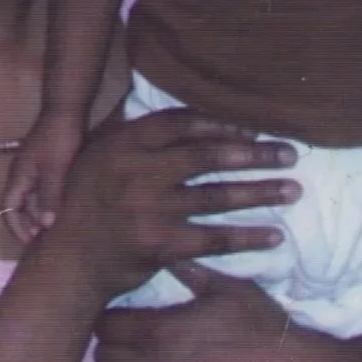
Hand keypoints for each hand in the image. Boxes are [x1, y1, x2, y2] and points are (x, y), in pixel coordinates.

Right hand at [2, 114, 85, 242]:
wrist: (67, 108)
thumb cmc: (59, 138)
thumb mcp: (55, 169)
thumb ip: (49, 196)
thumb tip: (44, 226)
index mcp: (19, 175)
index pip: (8, 207)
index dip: (16, 227)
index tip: (31, 243)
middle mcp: (22, 173)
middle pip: (17, 205)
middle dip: (26, 224)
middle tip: (42, 242)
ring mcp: (34, 167)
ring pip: (30, 197)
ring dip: (37, 214)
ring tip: (52, 229)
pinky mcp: (47, 163)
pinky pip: (42, 189)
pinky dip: (47, 202)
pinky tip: (62, 208)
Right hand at [37, 110, 298, 300]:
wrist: (67, 259)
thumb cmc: (82, 203)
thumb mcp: (95, 154)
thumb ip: (126, 132)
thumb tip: (155, 102)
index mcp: (124, 142)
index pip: (182, 124)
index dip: (221, 124)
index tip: (252, 129)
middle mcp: (139, 170)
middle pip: (207, 156)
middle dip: (254, 154)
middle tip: (289, 153)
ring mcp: (150, 208)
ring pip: (216, 196)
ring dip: (260, 192)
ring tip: (293, 189)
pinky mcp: (160, 244)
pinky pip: (213, 238)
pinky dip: (246, 237)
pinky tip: (274, 236)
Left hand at [93, 262, 330, 361]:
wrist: (287, 361)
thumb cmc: (258, 324)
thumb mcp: (226, 288)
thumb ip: (190, 270)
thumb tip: (166, 248)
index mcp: (162, 329)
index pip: (107, 324)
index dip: (109, 317)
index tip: (119, 311)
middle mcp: (157, 360)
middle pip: (104, 355)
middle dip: (108, 343)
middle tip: (120, 333)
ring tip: (133, 353)